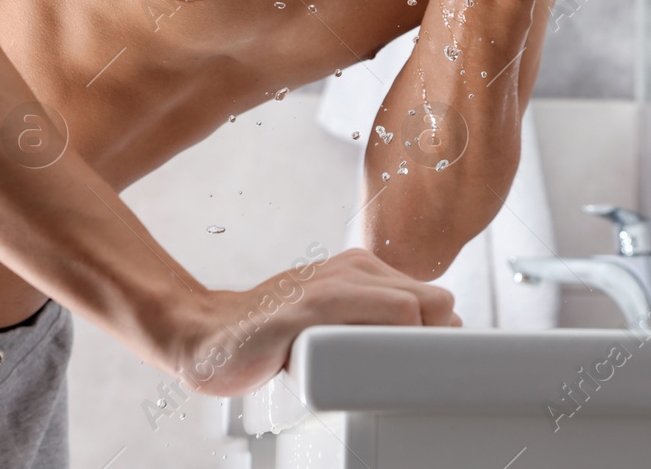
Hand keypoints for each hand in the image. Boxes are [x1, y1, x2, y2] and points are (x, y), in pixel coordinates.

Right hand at [172, 248, 459, 396]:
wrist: (207, 334)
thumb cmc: (275, 330)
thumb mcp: (336, 314)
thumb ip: (376, 318)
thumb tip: (433, 336)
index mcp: (365, 269)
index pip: (435, 299)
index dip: (443, 337)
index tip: (435, 368)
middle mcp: (352, 269)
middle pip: (432, 303)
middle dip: (437, 342)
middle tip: (418, 380)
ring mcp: (329, 287)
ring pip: (408, 311)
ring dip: (415, 348)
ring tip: (399, 381)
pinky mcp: (305, 313)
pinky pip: (362, 327)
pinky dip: (382, 351)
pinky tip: (372, 376)